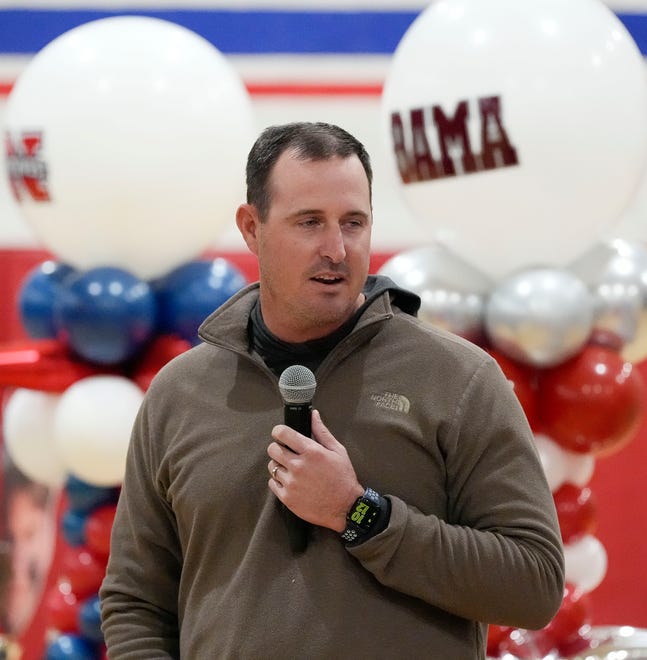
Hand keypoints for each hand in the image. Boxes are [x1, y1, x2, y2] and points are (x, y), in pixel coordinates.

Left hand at [267, 409, 363, 531]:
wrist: (346, 507)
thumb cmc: (343, 478)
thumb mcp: (338, 451)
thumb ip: (322, 432)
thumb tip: (313, 414)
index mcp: (311, 451)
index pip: (283, 434)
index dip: (278, 431)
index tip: (280, 434)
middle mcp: (298, 466)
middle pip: (272, 449)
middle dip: (277, 448)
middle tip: (285, 452)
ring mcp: (291, 483)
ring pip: (271, 466)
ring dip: (278, 465)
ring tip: (290, 469)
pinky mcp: (287, 498)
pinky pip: (272, 483)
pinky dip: (278, 481)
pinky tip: (290, 482)